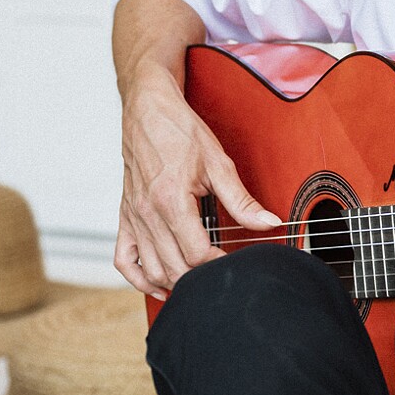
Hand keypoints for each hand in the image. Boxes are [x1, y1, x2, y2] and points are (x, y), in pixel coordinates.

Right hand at [115, 62, 279, 298]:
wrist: (148, 111)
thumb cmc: (180, 131)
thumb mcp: (218, 163)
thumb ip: (242, 200)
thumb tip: (270, 222)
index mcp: (170, 201)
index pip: (196, 254)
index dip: (218, 263)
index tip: (234, 260)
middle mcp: (147, 213)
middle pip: (174, 267)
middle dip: (200, 276)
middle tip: (220, 270)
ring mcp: (133, 217)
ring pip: (151, 269)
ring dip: (174, 281)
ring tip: (198, 278)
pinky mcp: (125, 216)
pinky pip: (124, 259)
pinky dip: (140, 278)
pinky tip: (159, 284)